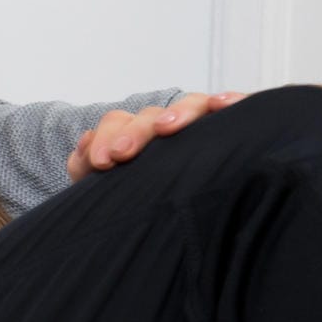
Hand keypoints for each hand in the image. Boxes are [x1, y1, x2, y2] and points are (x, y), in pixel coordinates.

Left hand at [67, 91, 246, 181]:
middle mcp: (166, 125)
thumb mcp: (106, 185)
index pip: (117, 123)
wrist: (170, 221)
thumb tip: (85, 146)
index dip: (106, 137)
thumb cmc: (136, 198)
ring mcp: (200, 124)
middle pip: (152, 115)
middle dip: (135, 131)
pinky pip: (236, 108)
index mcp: (134, 133)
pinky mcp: (233, 128)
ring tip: (167, 127)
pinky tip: (223, 104)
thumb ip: (86, 165)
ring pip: (192, 105)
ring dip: (179, 112)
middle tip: (121, 154)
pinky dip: (233, 100)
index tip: (101, 161)